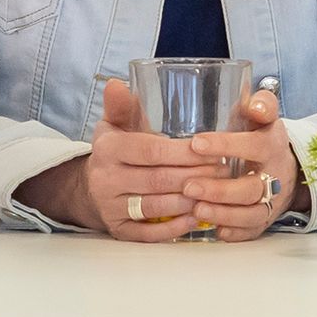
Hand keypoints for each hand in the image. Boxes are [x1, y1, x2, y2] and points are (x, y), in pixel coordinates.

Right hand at [19, 78, 221, 241]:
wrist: (90, 187)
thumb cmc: (116, 151)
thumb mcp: (115, 124)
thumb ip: (121, 105)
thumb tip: (117, 83)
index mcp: (108, 149)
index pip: (151, 150)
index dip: (183, 153)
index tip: (212, 151)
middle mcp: (105, 179)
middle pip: (158, 179)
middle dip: (195, 176)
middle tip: (226, 172)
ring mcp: (110, 207)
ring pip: (156, 207)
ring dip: (189, 202)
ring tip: (217, 193)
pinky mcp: (118, 230)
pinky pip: (148, 233)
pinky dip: (174, 228)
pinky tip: (196, 218)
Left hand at [181, 90, 305, 241]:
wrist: (285, 167)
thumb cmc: (260, 136)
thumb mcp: (263, 116)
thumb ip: (261, 104)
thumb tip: (256, 104)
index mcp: (272, 146)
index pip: (254, 145)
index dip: (227, 145)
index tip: (196, 143)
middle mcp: (275, 176)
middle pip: (253, 188)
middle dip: (221, 190)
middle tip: (189, 186)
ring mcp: (271, 201)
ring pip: (252, 213)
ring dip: (224, 213)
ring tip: (195, 208)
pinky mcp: (265, 220)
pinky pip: (251, 231)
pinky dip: (233, 232)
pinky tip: (211, 228)